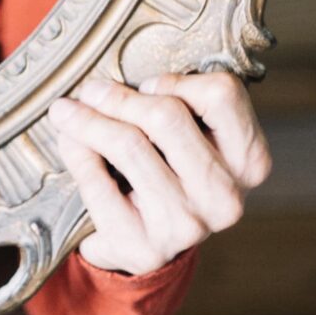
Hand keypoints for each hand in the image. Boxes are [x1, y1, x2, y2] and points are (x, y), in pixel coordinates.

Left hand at [46, 68, 271, 276]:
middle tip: (90, 90)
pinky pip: (97, 179)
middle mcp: (226, 197)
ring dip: (87, 121)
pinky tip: (68, 141)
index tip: (145, 85)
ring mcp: (187, 225)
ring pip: (128, 144)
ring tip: (65, 111)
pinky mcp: (143, 245)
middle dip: (118, 97)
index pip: (221, 94)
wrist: (145, 243)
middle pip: (166, 116)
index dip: (175, 81)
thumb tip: (119, 69)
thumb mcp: (194, 138)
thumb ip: (182, 102)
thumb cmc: (168, 174)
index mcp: (250, 162)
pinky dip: (76, 151)